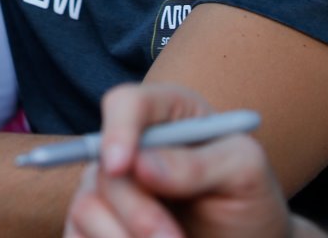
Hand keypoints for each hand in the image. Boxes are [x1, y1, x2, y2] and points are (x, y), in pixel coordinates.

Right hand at [64, 84, 294, 237]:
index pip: (127, 104)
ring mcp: (108, 188)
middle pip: (104, 167)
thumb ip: (200, 164)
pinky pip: (78, 236)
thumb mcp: (244, 174)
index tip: (122, 165)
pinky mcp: (94, 226)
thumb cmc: (248, 202)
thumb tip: (142, 165)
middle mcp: (129, 147)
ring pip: (87, 207)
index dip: (118, 130)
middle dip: (137, 211)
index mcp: (167, 115)